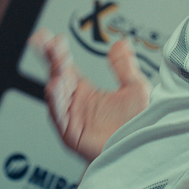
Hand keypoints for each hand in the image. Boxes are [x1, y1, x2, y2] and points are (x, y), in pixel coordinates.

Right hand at [31, 29, 151, 161]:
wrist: (143, 150)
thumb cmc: (138, 127)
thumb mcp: (135, 89)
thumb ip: (125, 66)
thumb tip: (120, 44)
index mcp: (85, 92)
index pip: (66, 67)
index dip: (58, 51)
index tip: (54, 38)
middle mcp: (75, 104)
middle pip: (56, 76)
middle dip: (49, 58)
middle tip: (44, 41)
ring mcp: (72, 118)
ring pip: (55, 94)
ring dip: (54, 77)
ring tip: (58, 63)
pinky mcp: (72, 133)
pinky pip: (59, 116)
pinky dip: (56, 101)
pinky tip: (56, 86)